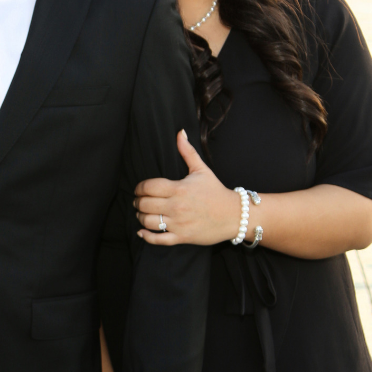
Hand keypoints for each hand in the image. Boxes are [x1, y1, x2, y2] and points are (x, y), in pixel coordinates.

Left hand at [134, 131, 242, 245]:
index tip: (139, 189)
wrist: (234, 215)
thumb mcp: (202, 170)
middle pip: (145, 204)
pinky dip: (146, 236)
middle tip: (139, 201)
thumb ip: (188, 152)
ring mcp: (179, 223)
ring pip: (147, 221)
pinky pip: (158, 239)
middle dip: (138, 202)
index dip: (139, 188)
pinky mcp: (182, 236)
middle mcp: (177, 206)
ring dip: (140, 217)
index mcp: (179, 188)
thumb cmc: (216, 192)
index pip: (149, 187)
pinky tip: (142, 232)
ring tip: (142, 214)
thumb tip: (180, 133)